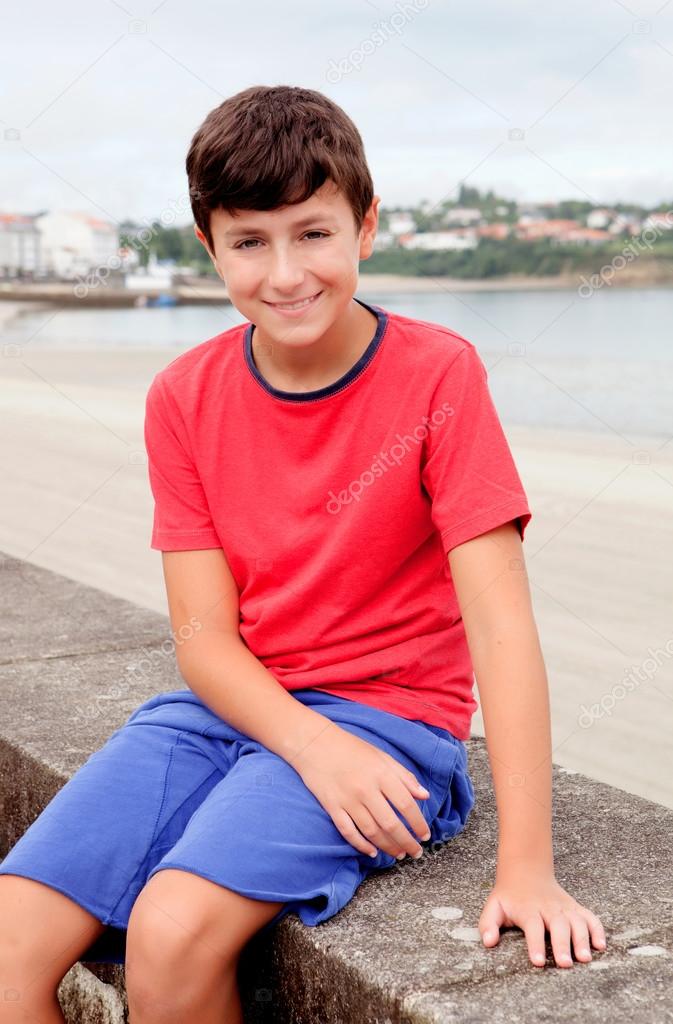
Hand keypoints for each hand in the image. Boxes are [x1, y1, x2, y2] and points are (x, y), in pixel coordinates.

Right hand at [291, 720, 431, 859]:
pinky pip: (349, 832)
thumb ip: (404, 776)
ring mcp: (348, 800)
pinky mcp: (332, 807)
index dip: (418, 823)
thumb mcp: (382, 756)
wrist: (315, 743)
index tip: (425, 835)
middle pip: (391, 824)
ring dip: (388, 847)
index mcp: (381, 774)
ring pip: (372, 832)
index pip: (406, 805)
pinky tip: (372, 852)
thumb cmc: (352, 748)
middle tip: (416, 853)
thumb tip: (425, 795)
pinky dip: (361, 845)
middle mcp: (366, 789)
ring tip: (398, 854)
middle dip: (406, 842)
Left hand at [479, 863, 606, 967]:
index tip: (538, 961)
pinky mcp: (576, 908)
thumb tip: (488, 942)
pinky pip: (590, 917)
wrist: (526, 871)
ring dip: (582, 939)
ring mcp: (564, 907)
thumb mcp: (494, 906)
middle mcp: (549, 908)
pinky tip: (600, 944)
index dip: (535, 944)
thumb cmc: (509, 896)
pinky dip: (597, 929)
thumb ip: (488, 924)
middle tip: (565, 964)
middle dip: (562, 944)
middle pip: (558, 924)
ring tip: (585, 958)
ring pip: (577, 921)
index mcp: (528, 909)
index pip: (532, 926)